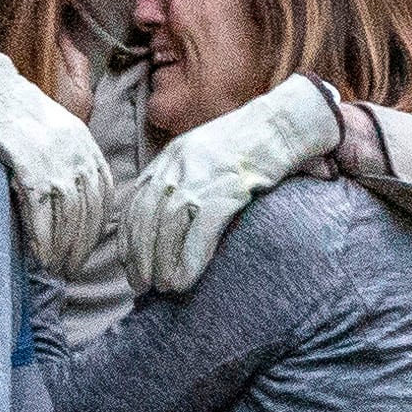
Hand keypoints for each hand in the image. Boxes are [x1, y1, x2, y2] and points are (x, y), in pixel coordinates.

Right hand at [0, 37, 115, 274]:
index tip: (85, 245)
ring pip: (70, 216)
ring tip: (55, 268)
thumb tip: (66, 191)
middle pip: (90, 210)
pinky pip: (43, 211)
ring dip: (64, 248)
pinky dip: (44, 238)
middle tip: (70, 267)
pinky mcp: (28, 165)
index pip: (103, 192)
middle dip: (82, 244)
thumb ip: (63, 153)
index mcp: (83, 139)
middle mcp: (75, 149)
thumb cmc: (8, 105)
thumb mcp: (48, 124)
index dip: (97, 225)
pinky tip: (40, 255)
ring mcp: (53, 158)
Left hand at [126, 79, 344, 295]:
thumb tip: (167, 218)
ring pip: (168, 227)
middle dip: (140, 257)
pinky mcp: (228, 188)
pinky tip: (185, 280)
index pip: (135, 203)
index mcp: (169, 157)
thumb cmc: (247, 145)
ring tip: (164, 287)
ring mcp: (201, 176)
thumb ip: (182, 179)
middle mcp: (178, 166)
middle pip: (146, 218)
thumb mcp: (203, 154)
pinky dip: (190, 259)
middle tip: (142, 285)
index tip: (128, 263)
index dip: (129, 238)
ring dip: (162, 263)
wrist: (282, 123)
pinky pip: (201, 231)